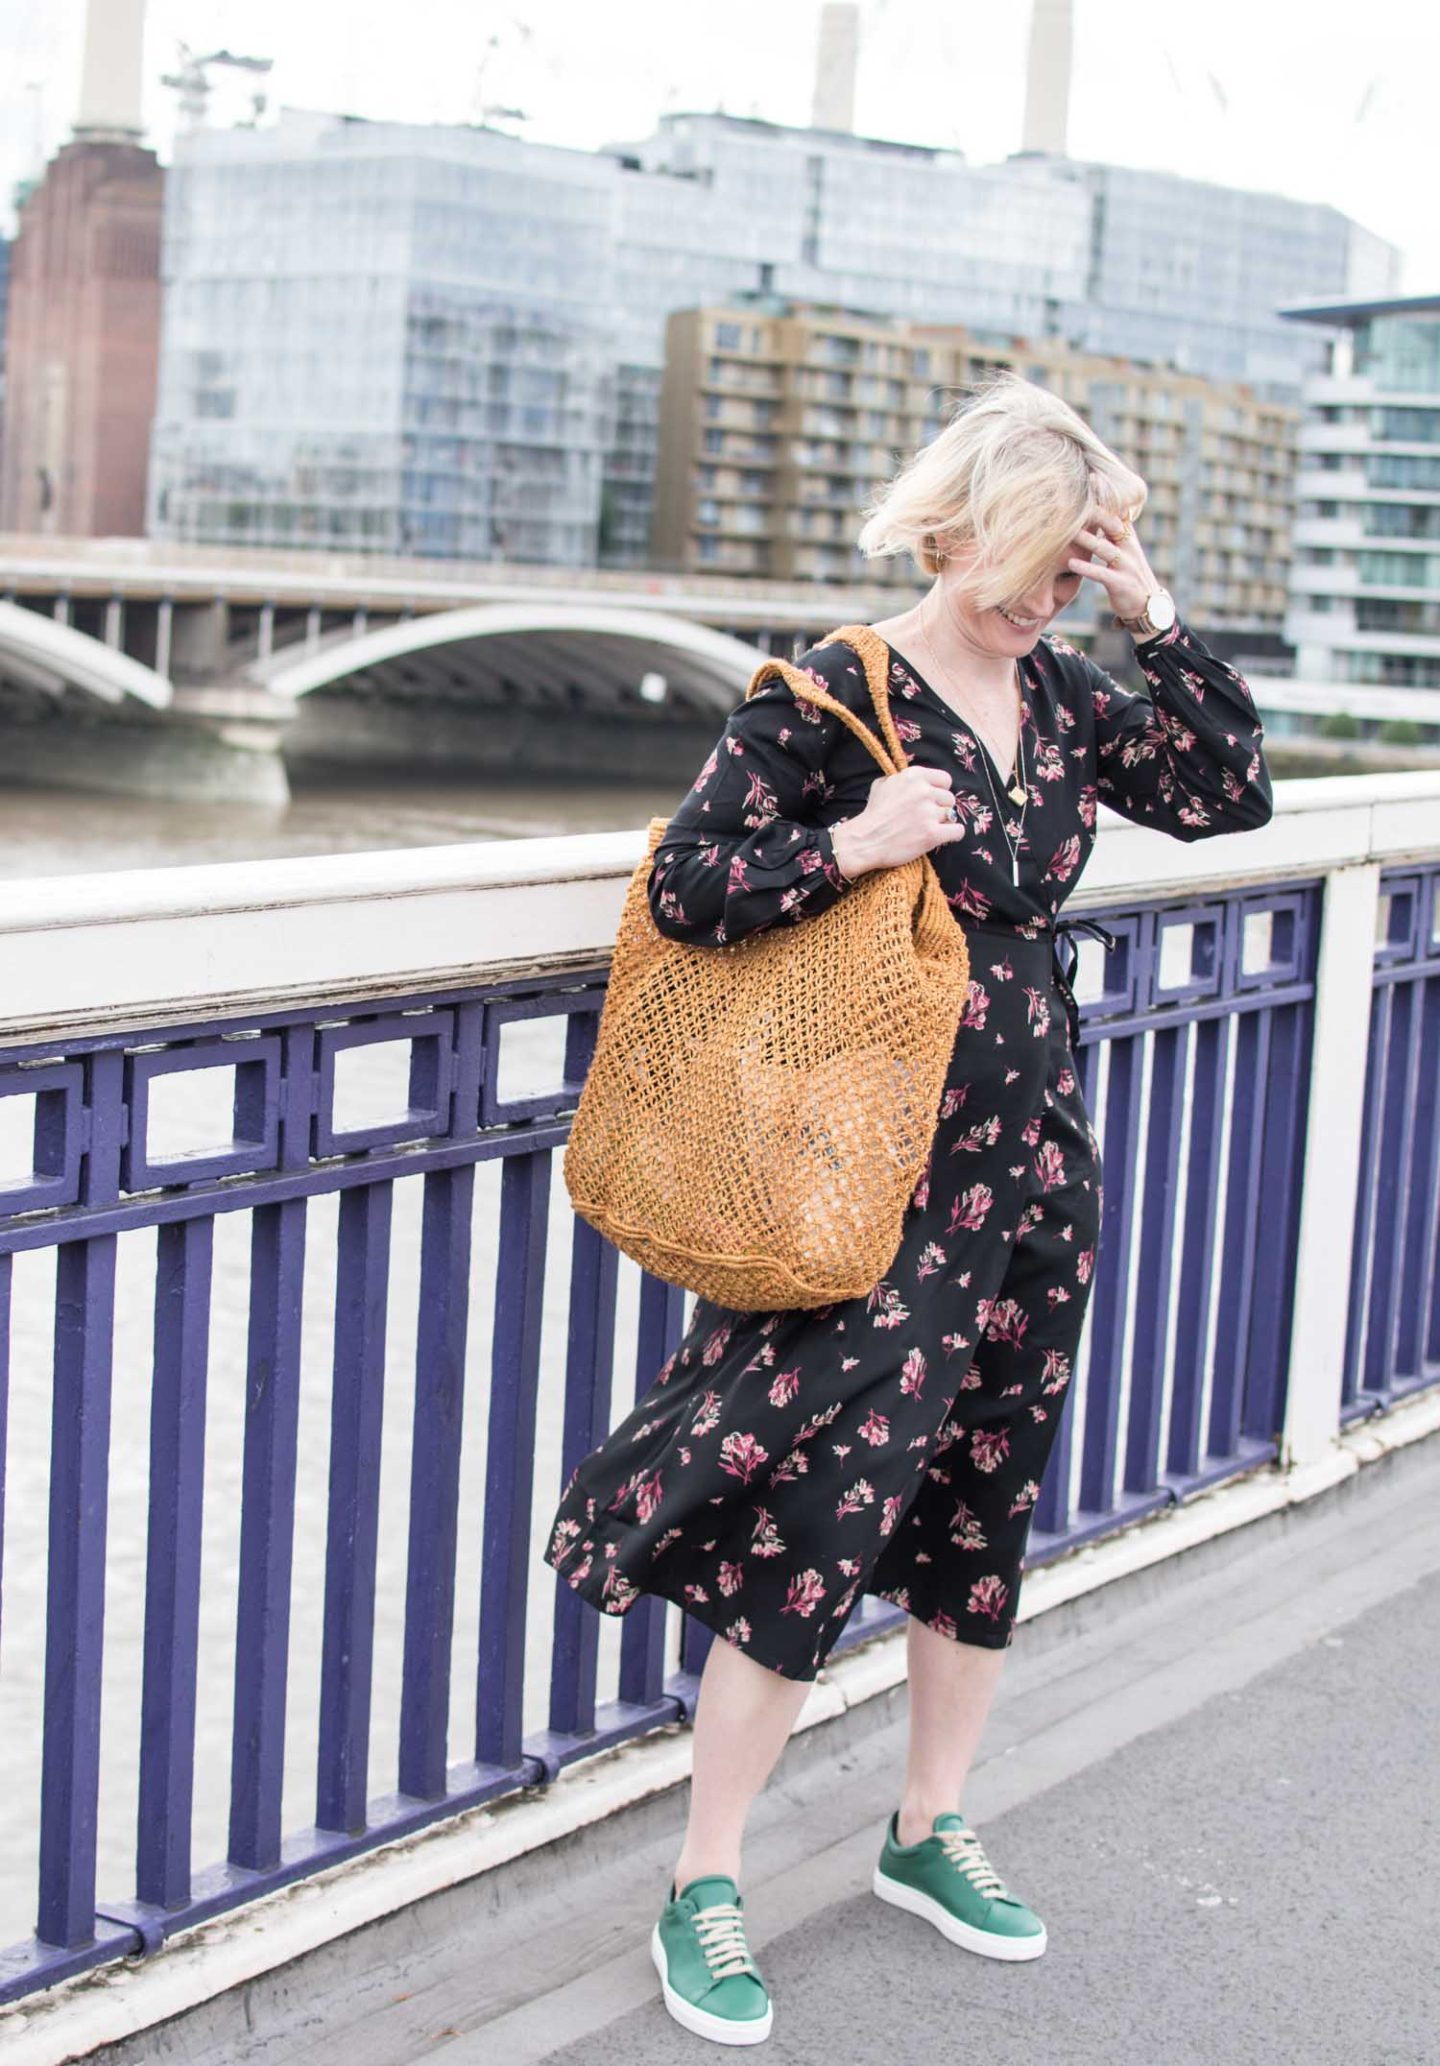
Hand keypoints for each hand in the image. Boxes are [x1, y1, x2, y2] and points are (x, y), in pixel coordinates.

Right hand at [831, 765, 967, 880]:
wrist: (864, 841)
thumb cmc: (873, 814)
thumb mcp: (882, 784)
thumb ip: (901, 779)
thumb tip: (915, 780)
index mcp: (914, 776)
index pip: (945, 780)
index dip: (939, 791)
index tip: (932, 800)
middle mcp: (923, 791)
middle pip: (949, 798)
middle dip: (940, 808)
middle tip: (926, 817)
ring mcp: (929, 813)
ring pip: (952, 815)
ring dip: (943, 822)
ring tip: (929, 828)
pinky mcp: (932, 834)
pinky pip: (957, 831)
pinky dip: (952, 835)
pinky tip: (943, 837)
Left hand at [1068, 471, 1163, 623]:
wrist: (1147, 606)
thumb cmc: (1129, 576)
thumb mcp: (1123, 552)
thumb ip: (1111, 535)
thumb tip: (1098, 513)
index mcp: (1128, 539)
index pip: (1118, 512)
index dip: (1107, 495)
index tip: (1093, 477)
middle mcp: (1129, 549)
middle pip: (1113, 525)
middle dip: (1098, 510)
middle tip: (1080, 496)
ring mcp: (1126, 566)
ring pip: (1105, 549)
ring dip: (1087, 539)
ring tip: (1068, 530)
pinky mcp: (1121, 584)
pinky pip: (1101, 574)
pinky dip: (1086, 568)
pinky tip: (1071, 563)